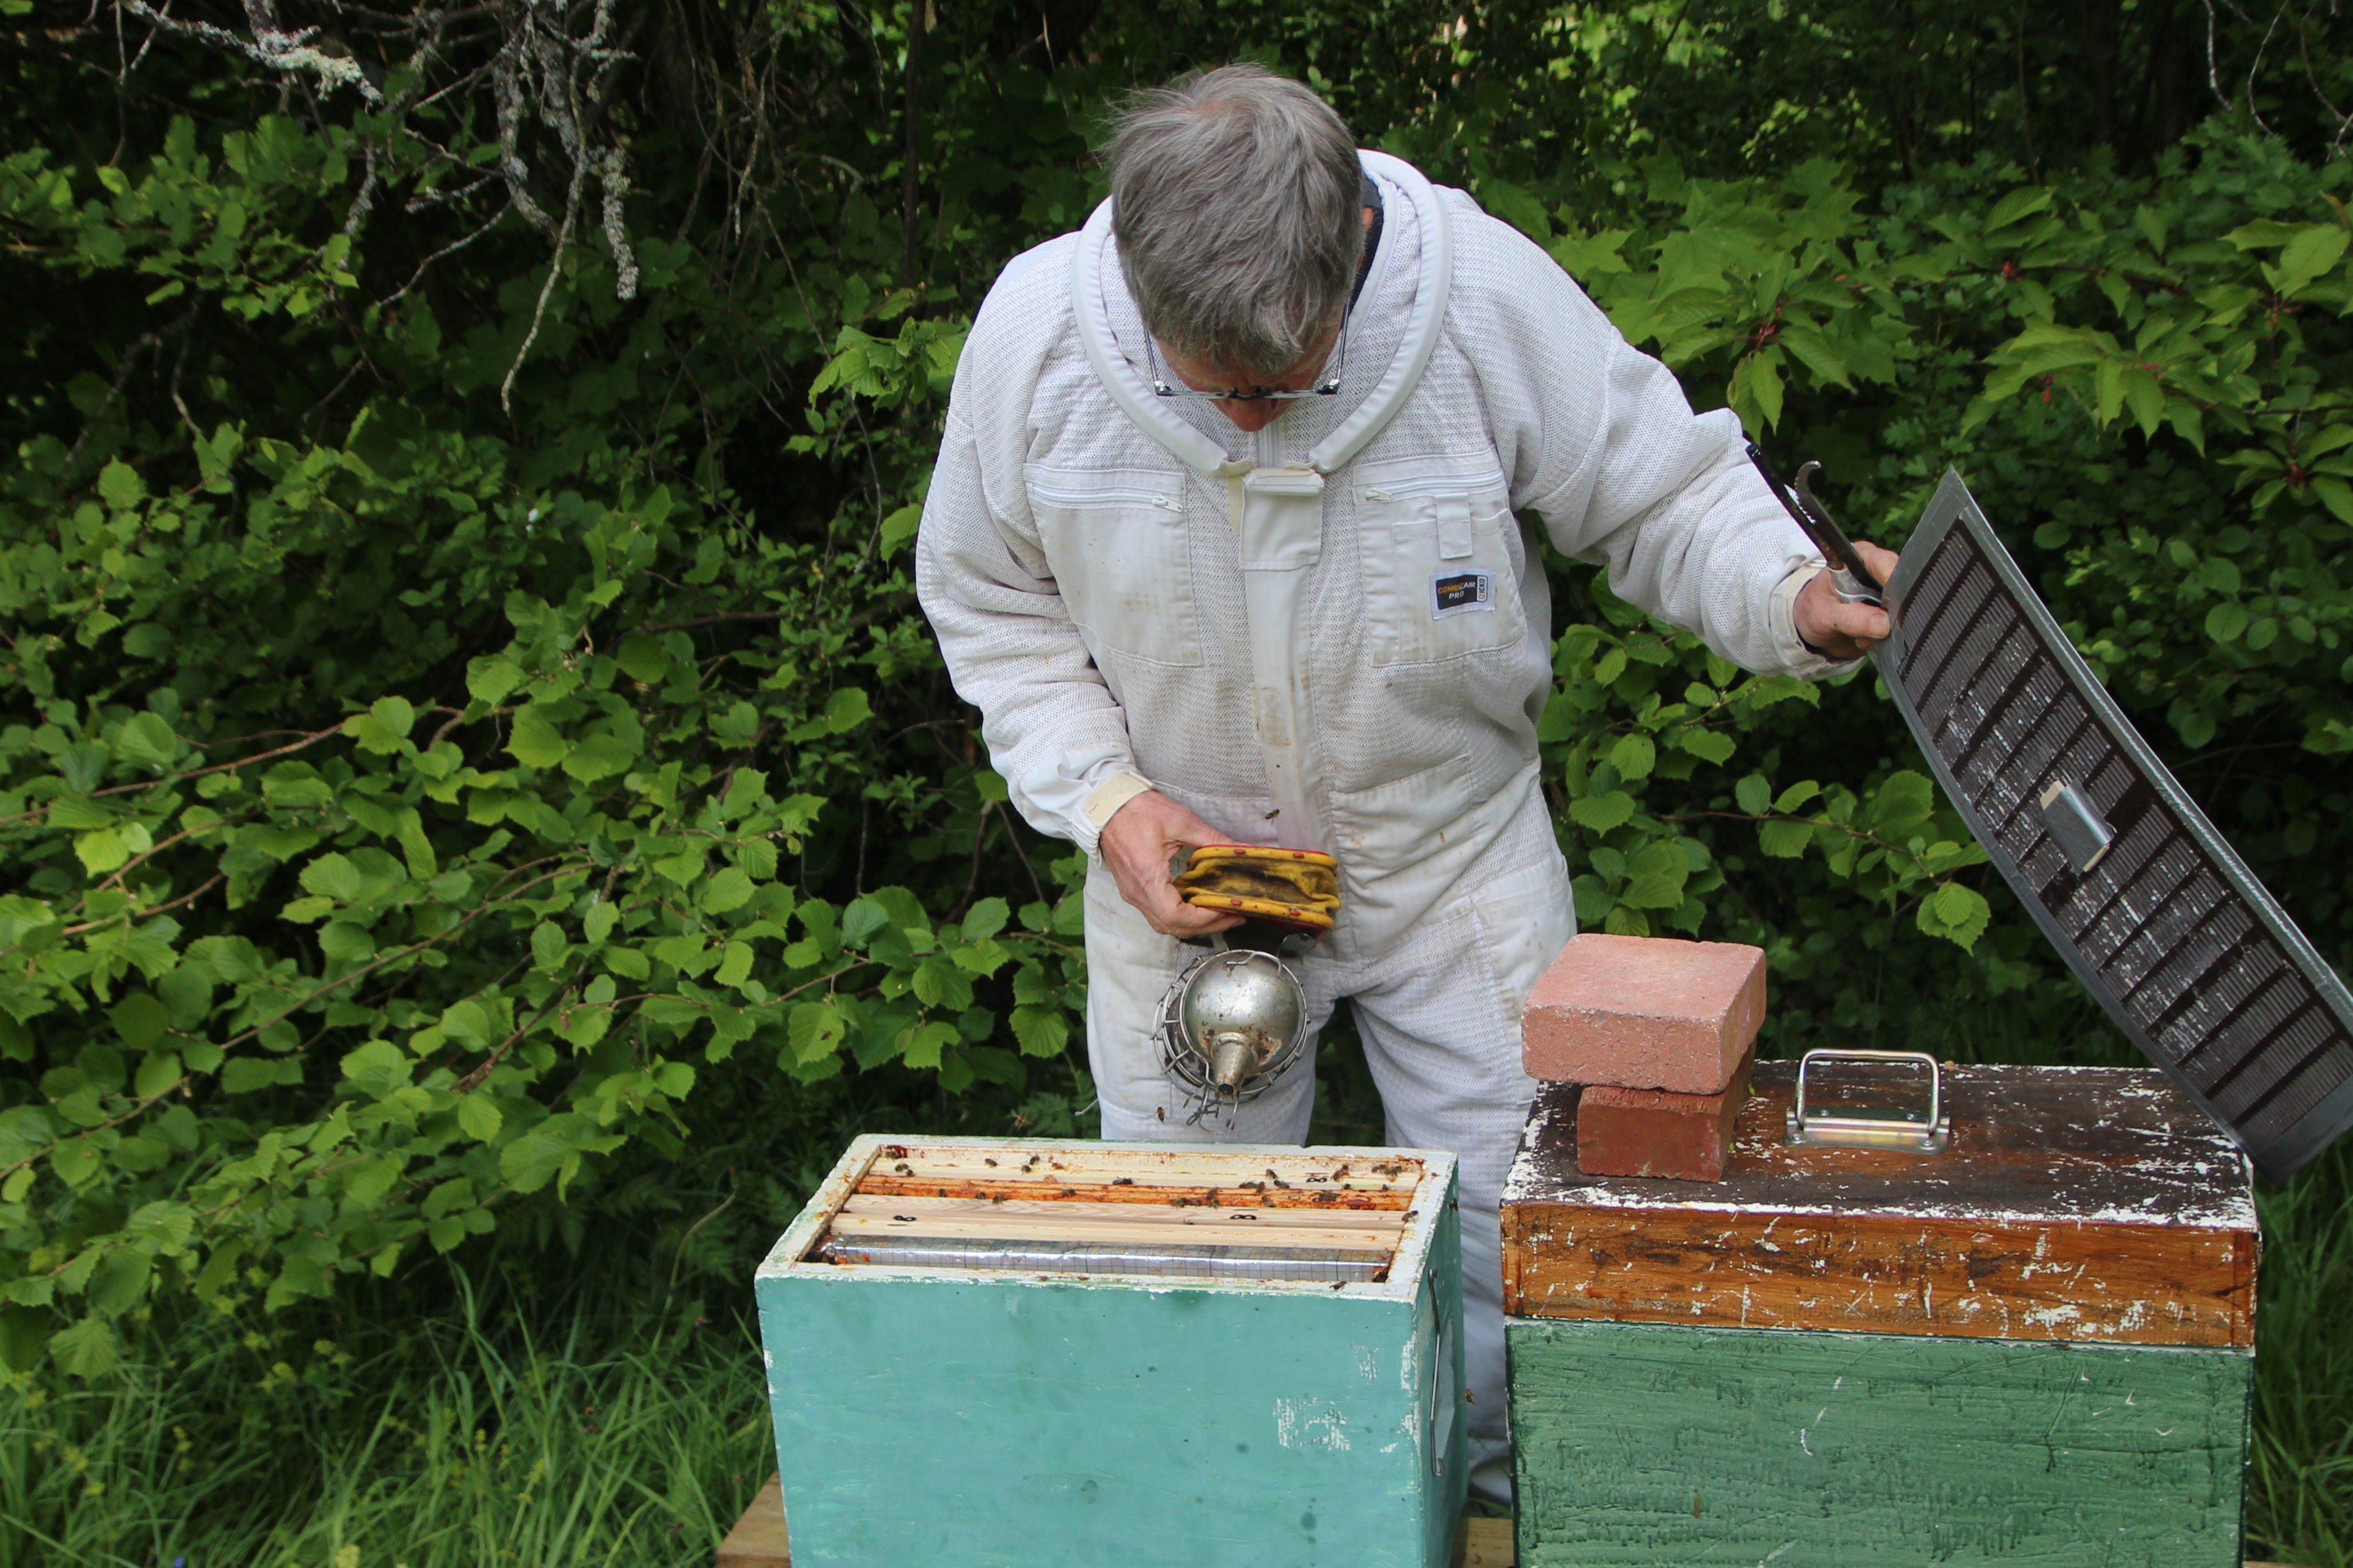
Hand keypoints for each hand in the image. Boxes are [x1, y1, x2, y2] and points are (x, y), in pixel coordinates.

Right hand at [1098, 790, 1247, 936]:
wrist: (1106, 805)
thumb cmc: (1136, 810)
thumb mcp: (1180, 821)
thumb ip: (1212, 839)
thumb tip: (1239, 849)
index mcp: (1147, 877)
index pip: (1176, 915)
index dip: (1204, 918)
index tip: (1226, 909)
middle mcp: (1137, 892)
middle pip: (1172, 927)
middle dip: (1206, 926)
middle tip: (1233, 916)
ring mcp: (1133, 893)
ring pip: (1164, 924)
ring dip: (1193, 924)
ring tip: (1219, 912)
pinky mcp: (1133, 889)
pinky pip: (1157, 913)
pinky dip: (1180, 915)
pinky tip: (1197, 903)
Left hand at [1793, 541, 1900, 659]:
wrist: (1810, 629)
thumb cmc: (1814, 610)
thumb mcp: (1825, 615)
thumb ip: (1853, 618)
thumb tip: (1884, 624)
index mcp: (1860, 560)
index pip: (1885, 563)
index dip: (1892, 579)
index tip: (1894, 600)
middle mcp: (1877, 573)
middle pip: (1901, 585)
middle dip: (1894, 608)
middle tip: (1882, 626)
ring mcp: (1886, 594)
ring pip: (1903, 607)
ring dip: (1890, 626)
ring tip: (1862, 636)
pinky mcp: (1889, 614)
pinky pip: (1899, 625)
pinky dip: (1887, 636)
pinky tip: (1865, 640)